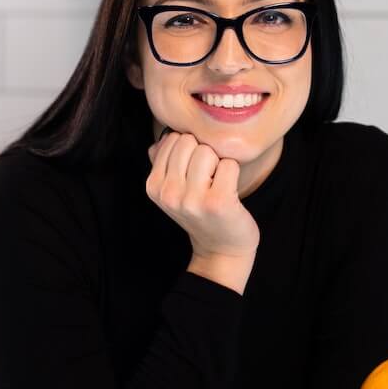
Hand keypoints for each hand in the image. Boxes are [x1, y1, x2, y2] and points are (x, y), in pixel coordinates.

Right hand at [147, 130, 259, 259]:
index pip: (172, 139)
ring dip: (218, 164)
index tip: (193, 173)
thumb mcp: (174, 190)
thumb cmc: (201, 213)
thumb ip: (164, 162)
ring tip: (216, 185)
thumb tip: (160, 139)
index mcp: (153, 186)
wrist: (221, 249)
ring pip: (207, 151)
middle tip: (207, 179)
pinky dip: (234, 173)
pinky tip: (229, 192)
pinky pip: (229, 164)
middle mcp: (168, 193)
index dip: (189, 150)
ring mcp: (192, 200)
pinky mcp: (217, 202)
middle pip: (189, 141)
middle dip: (203, 154)